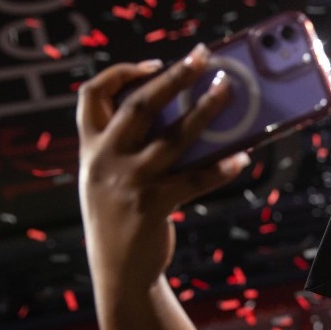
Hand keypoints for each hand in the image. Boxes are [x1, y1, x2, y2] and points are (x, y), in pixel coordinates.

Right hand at [76, 44, 249, 300]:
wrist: (118, 273)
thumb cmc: (122, 217)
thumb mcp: (110, 178)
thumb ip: (131, 147)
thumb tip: (188, 114)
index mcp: (90, 148)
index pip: (91, 95)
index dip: (121, 73)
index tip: (153, 64)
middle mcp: (104, 160)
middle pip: (139, 106)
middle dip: (173, 77)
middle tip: (201, 56)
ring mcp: (128, 183)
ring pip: (174, 137)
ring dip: (205, 111)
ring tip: (228, 92)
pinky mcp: (153, 206)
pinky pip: (195, 179)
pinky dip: (220, 168)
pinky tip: (240, 158)